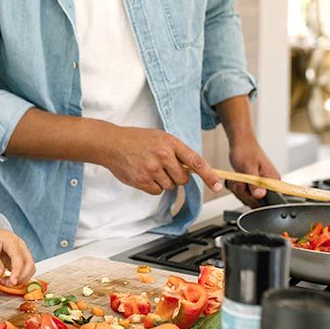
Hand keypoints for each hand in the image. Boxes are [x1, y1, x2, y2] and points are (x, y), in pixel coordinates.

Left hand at [0, 221, 35, 287]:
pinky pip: (23, 269)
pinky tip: (7, 280)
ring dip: (21, 278)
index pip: (19, 259)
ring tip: (6, 282)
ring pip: (29, 268)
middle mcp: (19, 245)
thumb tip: (0, 274)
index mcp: (11, 240)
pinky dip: (18, 277)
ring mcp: (19, 251)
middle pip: (29, 264)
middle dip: (21, 277)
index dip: (17, 272)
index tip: (12, 282)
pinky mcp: (17, 258)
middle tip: (8, 284)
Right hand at [100, 126, 222, 194]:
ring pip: (170, 186)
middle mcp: (163, 156)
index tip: (218, 186)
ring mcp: (152, 169)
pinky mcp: (142, 180)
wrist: (111, 143)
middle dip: (177, 176)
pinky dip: (152, 186)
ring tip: (150, 167)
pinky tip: (143, 174)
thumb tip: (192, 169)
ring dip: (163, 181)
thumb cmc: (136, 139)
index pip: (196, 162)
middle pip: (183, 178)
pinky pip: (157, 191)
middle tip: (164, 167)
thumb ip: (176, 151)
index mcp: (170, 143)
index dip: (209, 176)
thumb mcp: (160, 137)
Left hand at [227, 136, 279, 207]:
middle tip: (239, 180)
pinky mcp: (256, 186)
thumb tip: (260, 195)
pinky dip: (238, 189)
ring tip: (238, 178)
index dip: (253, 198)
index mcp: (273, 181)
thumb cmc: (245, 151)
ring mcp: (263, 186)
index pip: (267, 201)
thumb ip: (254, 183)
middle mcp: (271, 185)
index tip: (246, 188)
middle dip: (243, 193)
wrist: (241, 143)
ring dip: (239, 190)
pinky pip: (246, 195)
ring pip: (249, 199)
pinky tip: (238, 180)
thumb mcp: (248, 167)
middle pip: (256, 202)